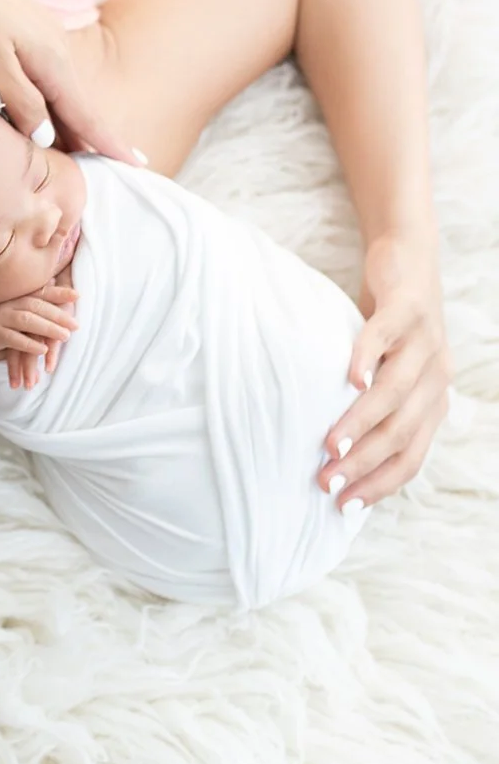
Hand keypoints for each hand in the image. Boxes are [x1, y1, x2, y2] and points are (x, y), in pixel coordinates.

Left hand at [0, 0, 136, 161]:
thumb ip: (21, 102)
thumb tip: (49, 137)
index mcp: (51, 61)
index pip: (85, 115)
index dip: (108, 143)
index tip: (135, 166)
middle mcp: (54, 49)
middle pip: (77, 105)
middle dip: (95, 138)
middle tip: (116, 169)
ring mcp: (39, 37)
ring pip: (61, 91)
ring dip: (72, 122)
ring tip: (82, 151)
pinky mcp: (22, 30)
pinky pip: (46, 77)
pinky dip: (53, 101)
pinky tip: (46, 109)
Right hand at [0, 287, 79, 390]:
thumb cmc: (5, 326)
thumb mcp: (23, 315)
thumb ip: (41, 310)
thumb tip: (70, 298)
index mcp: (18, 297)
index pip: (41, 292)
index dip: (58, 293)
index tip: (77, 295)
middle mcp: (9, 304)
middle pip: (36, 306)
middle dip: (58, 315)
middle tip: (76, 325)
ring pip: (26, 320)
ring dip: (47, 328)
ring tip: (65, 336)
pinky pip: (13, 338)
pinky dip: (29, 344)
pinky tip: (43, 350)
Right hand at [318, 234, 449, 508]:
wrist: (407, 258)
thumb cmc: (388, 324)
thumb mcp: (389, 370)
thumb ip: (377, 406)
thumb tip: (337, 455)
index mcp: (433, 399)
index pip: (411, 456)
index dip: (380, 484)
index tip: (343, 505)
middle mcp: (437, 376)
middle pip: (402, 432)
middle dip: (363, 463)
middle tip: (327, 481)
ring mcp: (426, 341)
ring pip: (394, 392)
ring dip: (361, 422)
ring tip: (330, 444)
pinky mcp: (408, 308)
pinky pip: (386, 338)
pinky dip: (368, 360)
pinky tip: (349, 380)